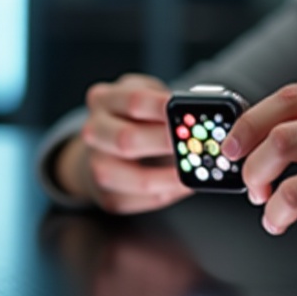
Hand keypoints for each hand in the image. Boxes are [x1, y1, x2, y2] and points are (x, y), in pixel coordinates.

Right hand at [55, 73, 191, 213]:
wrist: (103, 147)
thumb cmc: (135, 117)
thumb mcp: (148, 95)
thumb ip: (169, 102)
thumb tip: (202, 117)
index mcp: (104, 99)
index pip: (135, 101)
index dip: (165, 108)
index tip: (191, 114)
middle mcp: (93, 131)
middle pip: (127, 139)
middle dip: (167, 143)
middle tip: (197, 144)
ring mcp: (95, 165)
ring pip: (135, 178)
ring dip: (172, 177)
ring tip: (198, 169)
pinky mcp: (105, 195)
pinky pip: (141, 199)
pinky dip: (168, 193)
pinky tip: (185, 184)